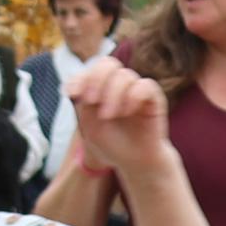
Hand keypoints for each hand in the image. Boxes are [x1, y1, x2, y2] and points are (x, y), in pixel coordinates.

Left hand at [63, 57, 171, 173]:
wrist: (135, 162)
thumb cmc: (112, 144)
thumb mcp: (90, 124)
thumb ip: (84, 102)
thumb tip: (74, 84)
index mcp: (102, 89)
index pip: (91, 70)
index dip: (80, 77)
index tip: (72, 93)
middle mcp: (119, 85)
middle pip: (107, 63)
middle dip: (96, 79)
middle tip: (91, 100)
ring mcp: (136, 89)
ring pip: (124, 75)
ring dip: (112, 95)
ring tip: (108, 116)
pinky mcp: (153, 98)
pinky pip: (145, 85)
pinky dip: (133, 96)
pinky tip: (127, 112)